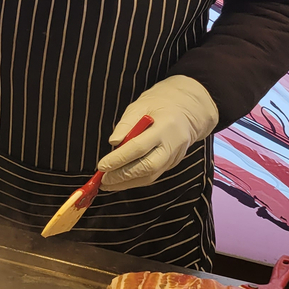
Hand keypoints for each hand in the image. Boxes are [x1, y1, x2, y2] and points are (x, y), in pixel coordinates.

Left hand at [98, 75, 218, 190]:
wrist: (186, 109)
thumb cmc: (158, 105)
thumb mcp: (139, 107)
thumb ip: (126, 124)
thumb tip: (113, 142)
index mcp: (165, 126)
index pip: (139, 147)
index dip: (119, 159)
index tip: (102, 166)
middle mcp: (172, 145)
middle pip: (147, 167)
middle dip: (123, 176)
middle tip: (103, 180)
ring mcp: (175, 156)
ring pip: (151, 176)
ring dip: (127, 183)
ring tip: (107, 184)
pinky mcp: (173, 163)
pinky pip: (153, 176)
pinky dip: (135, 180)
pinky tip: (120, 181)